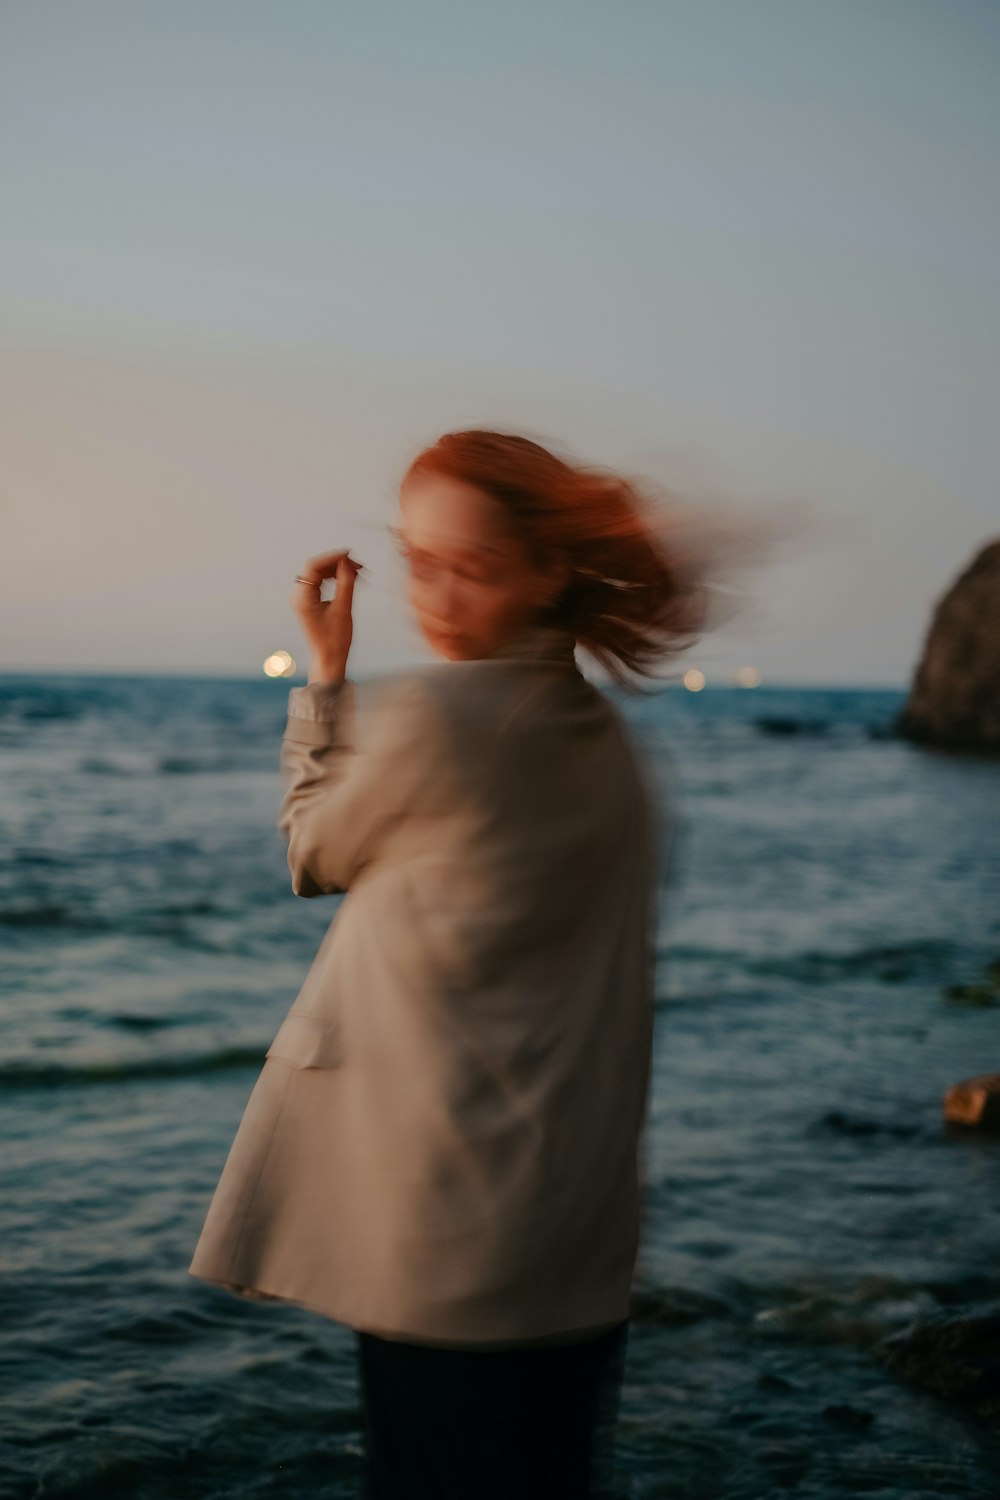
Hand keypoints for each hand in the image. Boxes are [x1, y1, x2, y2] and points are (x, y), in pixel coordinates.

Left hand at [289, 550, 363, 682]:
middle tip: (358, 564)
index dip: (332, 557)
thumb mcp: (343, 609)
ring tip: (357, 571)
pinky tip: (349, 578)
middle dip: (337, 563)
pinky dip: (334, 578)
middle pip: (315, 568)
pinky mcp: (310, 602)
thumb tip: (347, 563)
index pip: (313, 567)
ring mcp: (303, 599)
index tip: (349, 555)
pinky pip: (321, 582)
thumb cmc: (334, 640)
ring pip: (319, 574)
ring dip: (337, 570)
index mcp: (302, 598)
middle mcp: (299, 596)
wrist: (329, 659)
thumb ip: (345, 583)